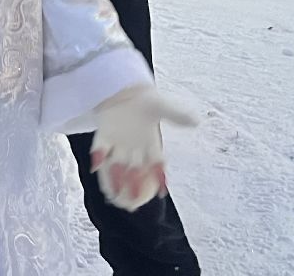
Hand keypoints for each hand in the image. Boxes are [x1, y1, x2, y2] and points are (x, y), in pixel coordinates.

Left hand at [90, 85, 195, 211]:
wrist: (124, 90)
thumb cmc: (146, 101)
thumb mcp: (162, 106)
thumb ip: (177, 114)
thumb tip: (197, 121)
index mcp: (151, 145)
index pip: (156, 166)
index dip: (158, 178)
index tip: (160, 192)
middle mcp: (135, 149)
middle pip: (135, 173)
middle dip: (134, 187)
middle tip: (131, 202)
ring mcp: (118, 144)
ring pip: (116, 167)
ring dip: (114, 180)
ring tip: (112, 194)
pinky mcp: (103, 136)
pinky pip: (100, 150)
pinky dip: (99, 157)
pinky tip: (96, 166)